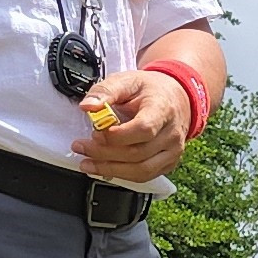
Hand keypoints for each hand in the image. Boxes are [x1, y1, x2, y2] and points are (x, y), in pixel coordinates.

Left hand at [70, 67, 193, 182]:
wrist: (177, 99)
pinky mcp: (168, 163)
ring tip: (88, 164)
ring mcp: (172, 151)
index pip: (144, 129)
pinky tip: (105, 168)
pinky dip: (122, 175)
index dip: (117, 136)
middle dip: (104, 153)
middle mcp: (171, 134)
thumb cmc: (150, 91)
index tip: (95, 133)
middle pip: (138, 153)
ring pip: (142, 170)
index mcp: (162, 110)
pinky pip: (145, 176)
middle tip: (81, 147)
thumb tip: (87, 106)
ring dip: (111, 169)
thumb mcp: (127, 81)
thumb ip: (105, 91)